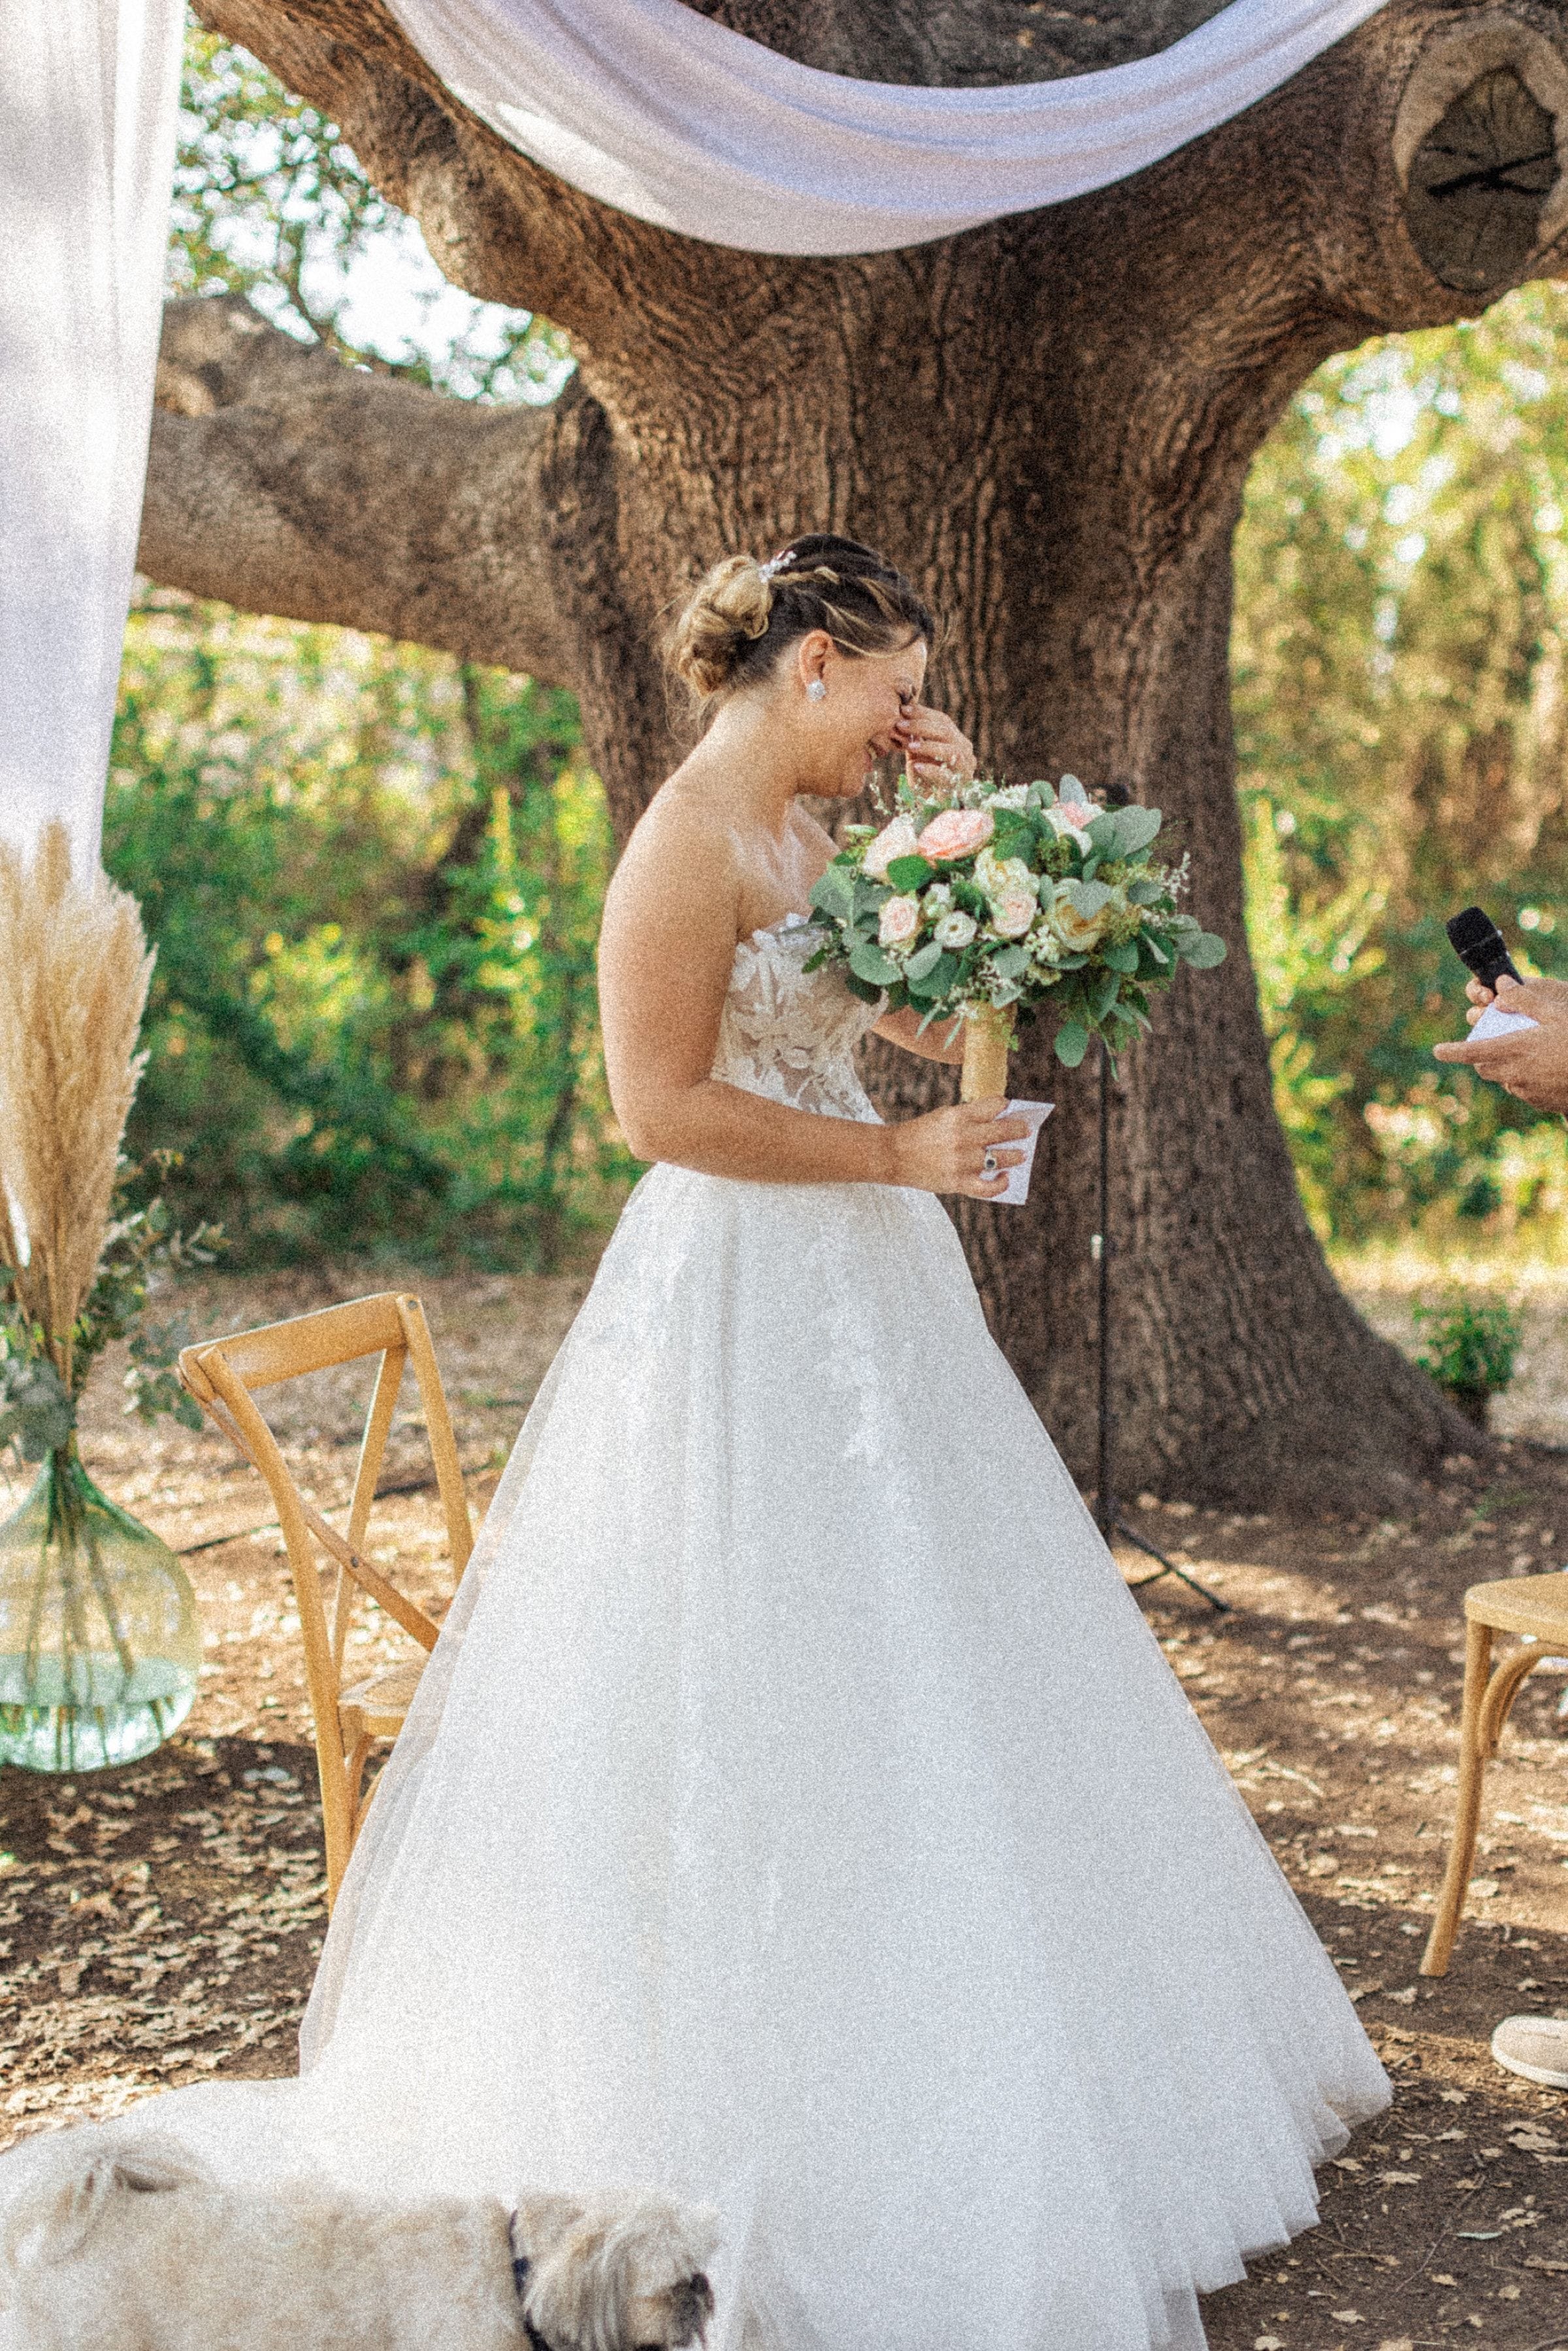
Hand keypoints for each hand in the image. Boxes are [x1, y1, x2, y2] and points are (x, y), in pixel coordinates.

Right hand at [887, 1099, 1030, 1197]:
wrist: (893, 1155)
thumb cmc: (920, 1133)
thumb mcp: (943, 1116)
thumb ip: (968, 1118)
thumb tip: (998, 1121)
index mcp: (958, 1116)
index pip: (994, 1105)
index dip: (1005, 1105)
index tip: (1008, 1108)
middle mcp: (963, 1137)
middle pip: (1004, 1131)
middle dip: (1019, 1129)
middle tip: (1026, 1130)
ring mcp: (962, 1161)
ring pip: (1001, 1159)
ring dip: (1016, 1156)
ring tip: (1021, 1155)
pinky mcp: (958, 1182)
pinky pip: (988, 1187)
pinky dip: (1000, 1184)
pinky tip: (1005, 1178)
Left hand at [895, 702, 974, 792]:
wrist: (931, 808)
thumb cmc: (924, 779)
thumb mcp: (916, 754)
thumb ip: (913, 737)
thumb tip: (901, 715)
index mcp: (957, 741)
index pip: (943, 721)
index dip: (923, 713)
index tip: (903, 709)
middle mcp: (965, 753)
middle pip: (947, 733)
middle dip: (922, 726)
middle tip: (900, 725)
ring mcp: (965, 771)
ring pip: (952, 752)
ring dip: (929, 746)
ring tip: (910, 745)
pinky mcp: (959, 788)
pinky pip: (947, 777)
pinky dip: (931, 770)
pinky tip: (916, 767)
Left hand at [1434, 973, 1567, 1108]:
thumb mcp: (1555, 1014)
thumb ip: (1526, 1000)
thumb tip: (1500, 986)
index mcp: (1515, 1049)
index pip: (1472, 1052)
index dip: (1451, 1052)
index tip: (1437, 1051)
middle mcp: (1515, 1073)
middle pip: (1484, 1068)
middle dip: (1481, 1057)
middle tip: (1493, 1043)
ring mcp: (1526, 1090)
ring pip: (1503, 1079)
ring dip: (1506, 1067)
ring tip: (1528, 1054)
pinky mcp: (1539, 1102)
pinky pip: (1523, 1089)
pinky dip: (1525, 1078)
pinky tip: (1545, 1068)